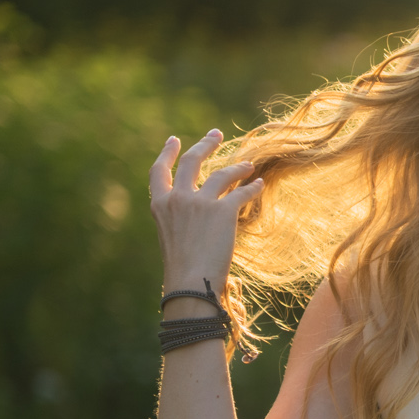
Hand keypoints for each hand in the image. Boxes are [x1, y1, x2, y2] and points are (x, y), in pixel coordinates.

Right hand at [149, 129, 260, 297]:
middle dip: (204, 145)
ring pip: (220, 173)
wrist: (191, 283)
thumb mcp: (171, 238)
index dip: (166, 153)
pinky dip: (252, 187)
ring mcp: (199, 203)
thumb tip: (196, 215)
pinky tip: (259, 184)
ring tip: (249, 164)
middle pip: (191, 161)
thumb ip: (179, 220)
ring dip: (236, 166)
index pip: (158, 172)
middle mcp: (177, 198)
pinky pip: (241, 193)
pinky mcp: (222, 211)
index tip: (174, 140)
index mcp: (160, 205)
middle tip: (216, 134)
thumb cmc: (183, 270)